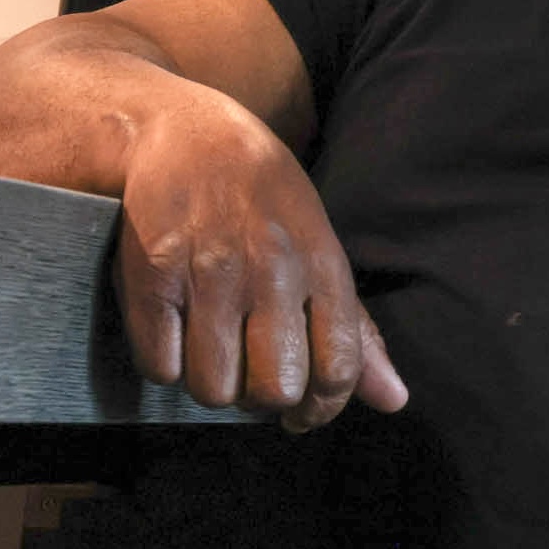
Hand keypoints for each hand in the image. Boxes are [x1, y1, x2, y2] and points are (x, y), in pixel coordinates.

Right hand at [116, 96, 407, 431]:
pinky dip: (165, 363)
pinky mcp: (154, 275)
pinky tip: (176, 329)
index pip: (340, 367)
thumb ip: (355, 329)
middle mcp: (273, 268)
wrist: (190, 136)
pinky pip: (160, 367)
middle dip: (262, 398)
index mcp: (323, 263)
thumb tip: (395, 400)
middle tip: (251, 371)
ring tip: (212, 346)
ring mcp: (211, 271)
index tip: (302, 413)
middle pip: (276, 389)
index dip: (322, 409)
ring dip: (210, 383)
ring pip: (213, 389)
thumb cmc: (266, 201)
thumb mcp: (322, 248)